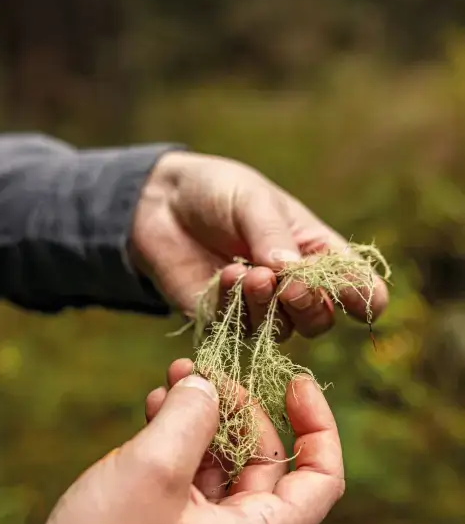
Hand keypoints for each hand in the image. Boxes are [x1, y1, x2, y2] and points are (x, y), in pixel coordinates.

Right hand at [4, 359, 343, 523]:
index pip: (321, 479)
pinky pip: (185, 477)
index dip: (319, 426)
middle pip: (264, 461)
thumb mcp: (155, 465)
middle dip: (239, 409)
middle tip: (203, 372)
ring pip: (220, 464)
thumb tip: (208, 385)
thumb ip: (192, 413)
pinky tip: (150, 408)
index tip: (294, 382)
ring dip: (201, 419)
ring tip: (172, 378)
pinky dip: (174, 440)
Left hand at [131, 151, 388, 340]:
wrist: (161, 203)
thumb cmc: (219, 193)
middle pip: (319, 319)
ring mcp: (258, 308)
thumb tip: (290, 272)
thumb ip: (272, 236)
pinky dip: (234, 305)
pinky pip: (237, 328)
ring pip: (280, 330)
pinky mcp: (222, 321)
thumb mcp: (253, 201)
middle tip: (291, 286)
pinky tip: (224, 275)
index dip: (362, 297)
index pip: (353, 284)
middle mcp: (292, 287)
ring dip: (267, 305)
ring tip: (249, 272)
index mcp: (315, 252)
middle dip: (310, 306)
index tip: (361, 300)